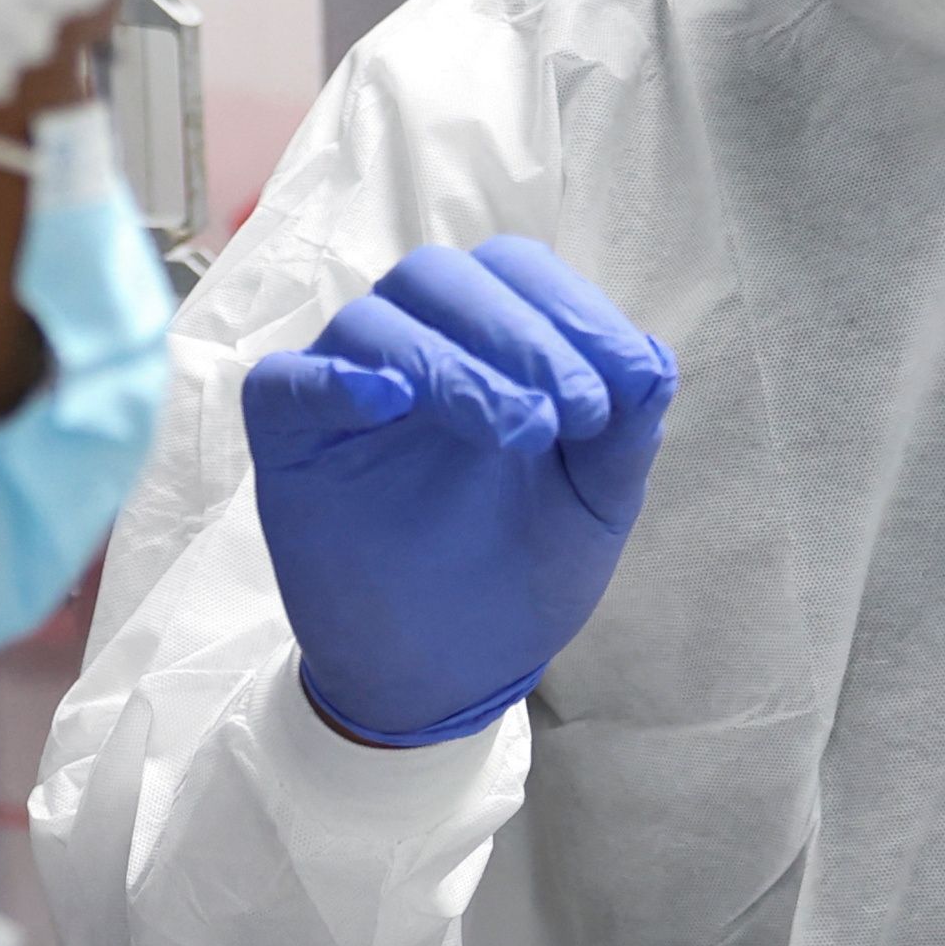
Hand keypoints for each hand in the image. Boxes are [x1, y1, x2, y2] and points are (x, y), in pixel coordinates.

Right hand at [245, 236, 676, 743]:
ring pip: (374, 321)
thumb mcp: (593, 505)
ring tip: (518, 429)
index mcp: (487, 343)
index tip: (630, 377)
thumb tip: (656, 358)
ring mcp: (345, 389)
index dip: (573, 309)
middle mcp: (412, 345)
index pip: (516, 274)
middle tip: (577, 407)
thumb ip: (624, 435)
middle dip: (520, 334)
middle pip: (442, 279)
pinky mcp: (288, 438)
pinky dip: (338, 380)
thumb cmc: (520, 572)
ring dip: (453, 365)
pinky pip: (288, 383)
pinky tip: (389, 401)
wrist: (451, 672)